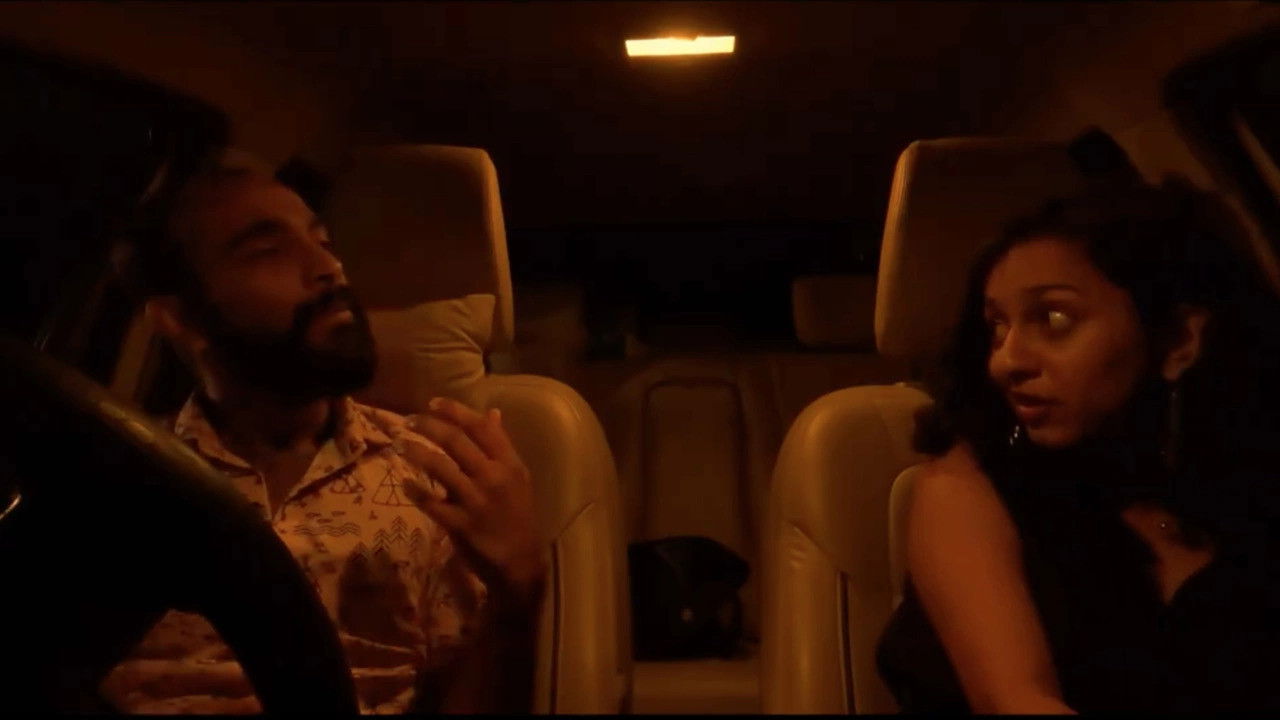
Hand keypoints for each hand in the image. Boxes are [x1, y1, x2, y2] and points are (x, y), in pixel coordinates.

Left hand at [400, 397, 547, 610]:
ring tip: (398, 445)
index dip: (455, 411)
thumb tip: (491, 413)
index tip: (432, 403)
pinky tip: (405, 485)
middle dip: (428, 426)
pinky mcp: (460, 524)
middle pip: (456, 441)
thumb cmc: (518, 516)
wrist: (520, 562)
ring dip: (415, 453)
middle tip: (407, 421)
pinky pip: (431, 503)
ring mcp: (476, 500)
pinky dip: (415, 491)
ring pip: (439, 467)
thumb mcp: (517, 477)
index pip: (481, 428)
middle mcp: (493, 477)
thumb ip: (501, 446)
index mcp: (509, 464)